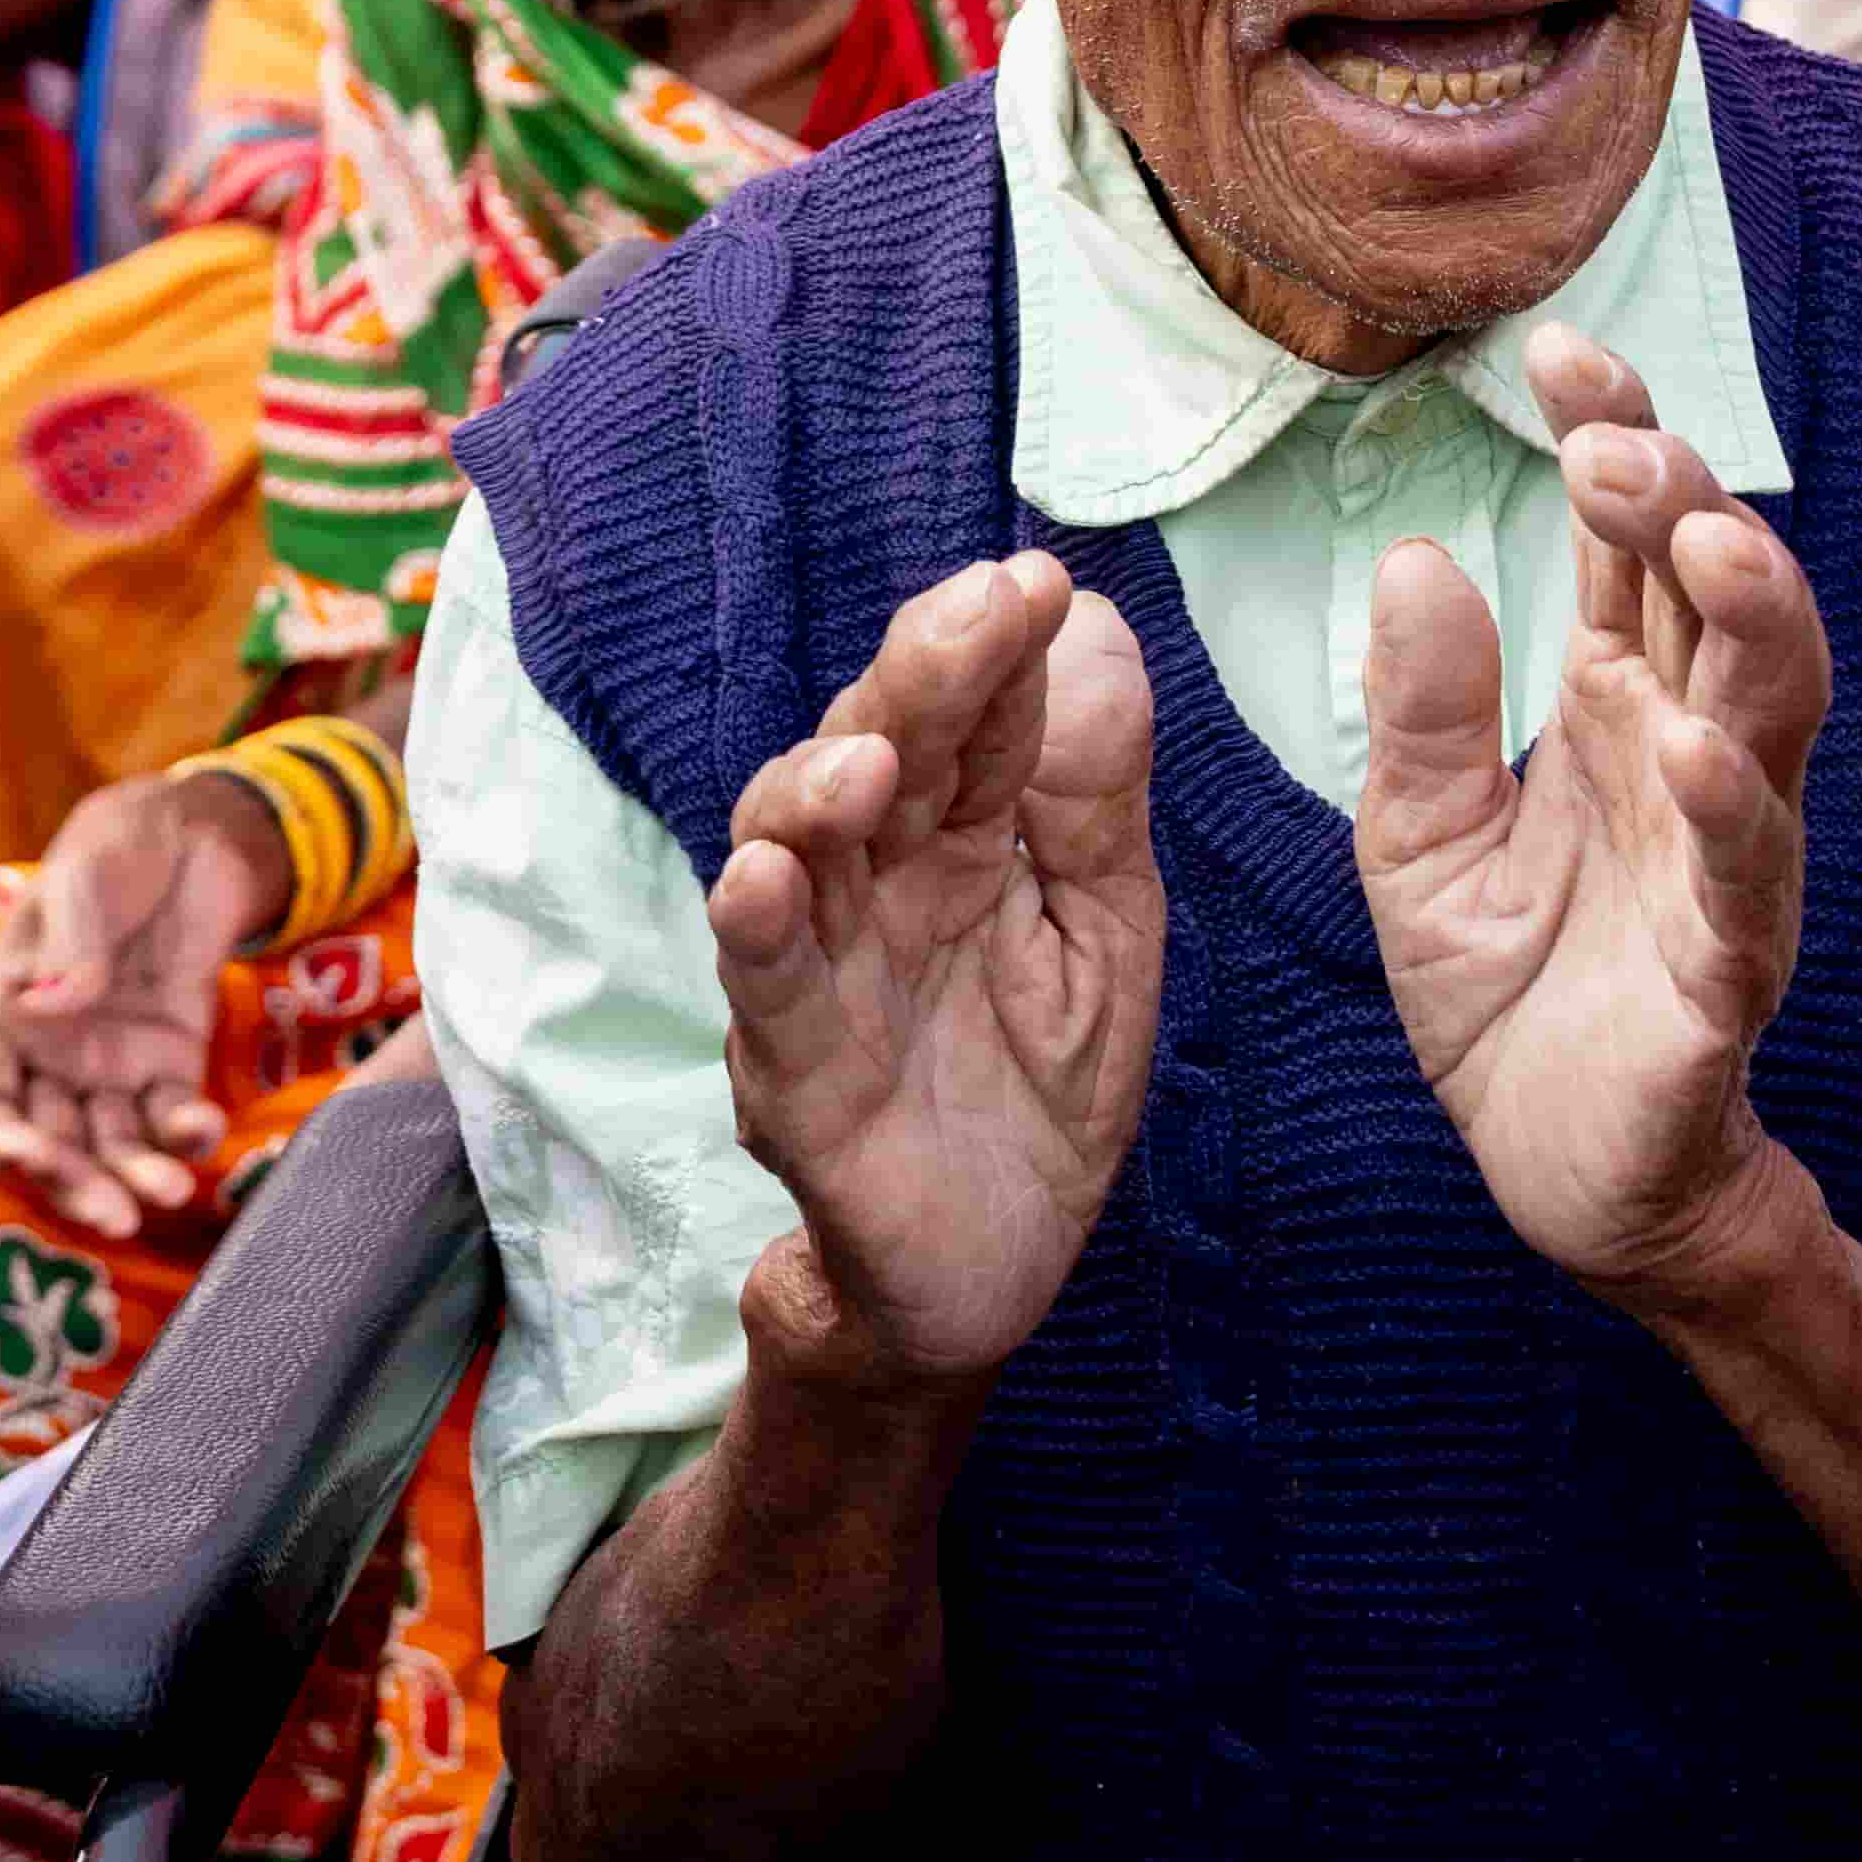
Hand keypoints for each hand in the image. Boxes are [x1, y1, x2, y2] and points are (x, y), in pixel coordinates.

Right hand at [0, 763, 289, 1240]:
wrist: (193, 836)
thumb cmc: (113, 850)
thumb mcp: (84, 880)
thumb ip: (71, 941)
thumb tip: (52, 1003)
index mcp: (5, 1011)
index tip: (36, 1159)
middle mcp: (51, 1053)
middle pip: (49, 1141)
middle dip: (78, 1183)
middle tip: (117, 1216)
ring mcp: (112, 1063)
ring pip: (112, 1142)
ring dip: (136, 1175)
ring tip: (173, 1189)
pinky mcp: (171, 1059)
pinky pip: (169, 1112)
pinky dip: (185, 1132)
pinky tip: (202, 1131)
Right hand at [709, 551, 1160, 1388]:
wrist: (988, 1282)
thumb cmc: (1037, 1096)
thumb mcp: (1104, 940)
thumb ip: (1094, 802)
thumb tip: (1098, 629)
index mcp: (964, 841)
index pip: (977, 720)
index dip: (997, 649)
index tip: (1038, 579)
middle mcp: (879, 884)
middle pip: (880, 753)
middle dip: (918, 679)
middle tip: (975, 613)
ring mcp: (825, 974)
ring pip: (793, 851)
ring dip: (816, 788)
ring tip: (871, 755)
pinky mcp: (794, 1082)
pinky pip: (764, 996)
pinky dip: (758, 933)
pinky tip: (765, 878)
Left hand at [1351, 324, 1829, 1310]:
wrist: (1561, 1174)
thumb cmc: (1510, 987)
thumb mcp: (1416, 837)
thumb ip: (1421, 712)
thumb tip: (1415, 551)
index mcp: (1620, 705)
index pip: (1630, 546)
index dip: (1615, 438)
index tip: (1558, 348)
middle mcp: (1693, 757)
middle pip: (1723, 594)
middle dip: (1685, 501)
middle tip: (1613, 446)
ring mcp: (1725, 859)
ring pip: (1773, 711)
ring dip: (1750, 615)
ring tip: (1702, 537)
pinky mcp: (1726, 971)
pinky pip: (1743, 876)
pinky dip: (1725, 807)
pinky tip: (1688, 748)